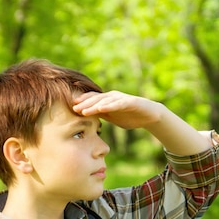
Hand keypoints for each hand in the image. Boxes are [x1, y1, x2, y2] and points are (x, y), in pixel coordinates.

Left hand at [73, 90, 211, 154]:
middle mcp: (112, 96)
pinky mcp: (130, 102)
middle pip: (95, 99)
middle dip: (83, 103)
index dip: (80, 103)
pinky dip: (109, 105)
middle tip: (72, 108)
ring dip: (93, 105)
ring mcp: (121, 98)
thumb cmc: (129, 116)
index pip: (91, 100)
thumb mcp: (112, 117)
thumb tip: (86, 121)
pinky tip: (101, 108)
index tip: (69, 108)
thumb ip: (101, 116)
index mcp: (107, 100)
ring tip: (83, 110)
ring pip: (104, 100)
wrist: (149, 115)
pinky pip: (118, 103)